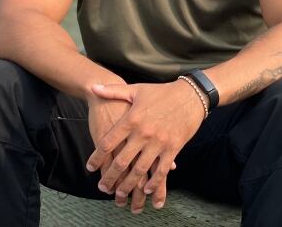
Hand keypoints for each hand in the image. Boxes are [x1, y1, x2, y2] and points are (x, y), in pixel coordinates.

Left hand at [85, 81, 205, 208]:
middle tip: (102, 188)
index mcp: (132, 119)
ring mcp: (159, 142)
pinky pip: (161, 170)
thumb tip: (93, 87)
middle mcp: (143, 133)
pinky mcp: (173, 148)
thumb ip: (113, 91)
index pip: (108, 142)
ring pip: (140, 169)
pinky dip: (153, 182)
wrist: (191, 94)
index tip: (90, 167)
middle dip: (110, 177)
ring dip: (128, 185)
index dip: (97, 157)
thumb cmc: (162, 92)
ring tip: (120, 195)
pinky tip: (145, 190)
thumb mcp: (136, 89)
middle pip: (122, 161)